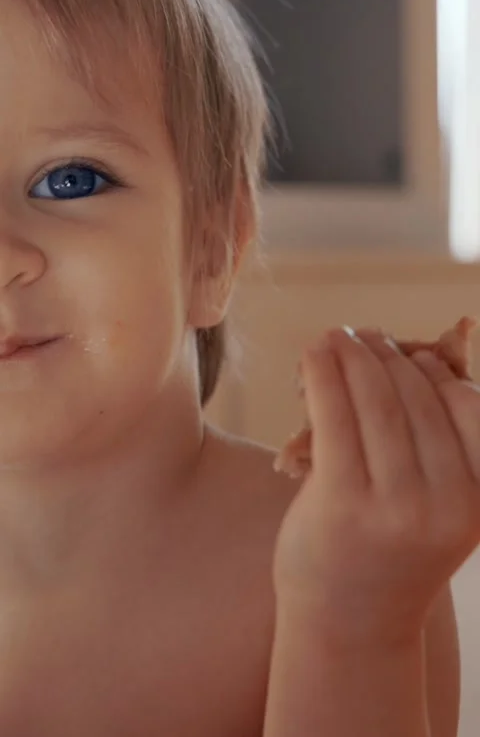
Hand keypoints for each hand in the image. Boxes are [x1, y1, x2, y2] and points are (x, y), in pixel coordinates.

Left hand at [274, 327, 479, 642]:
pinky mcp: (342, 503)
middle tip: (364, 335)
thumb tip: (412, 357)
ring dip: (354, 356)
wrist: (350, 626)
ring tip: (337, 336)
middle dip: (388, 355)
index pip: (467, 406)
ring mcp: (396, 506)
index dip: (434, 369)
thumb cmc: (391, 554)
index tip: (408, 351)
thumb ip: (436, 445)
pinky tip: (313, 354)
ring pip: (376, 402)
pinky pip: (334, 416)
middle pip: (419, 398)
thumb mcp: (437, 507)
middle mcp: (448, 503)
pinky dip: (323, 375)